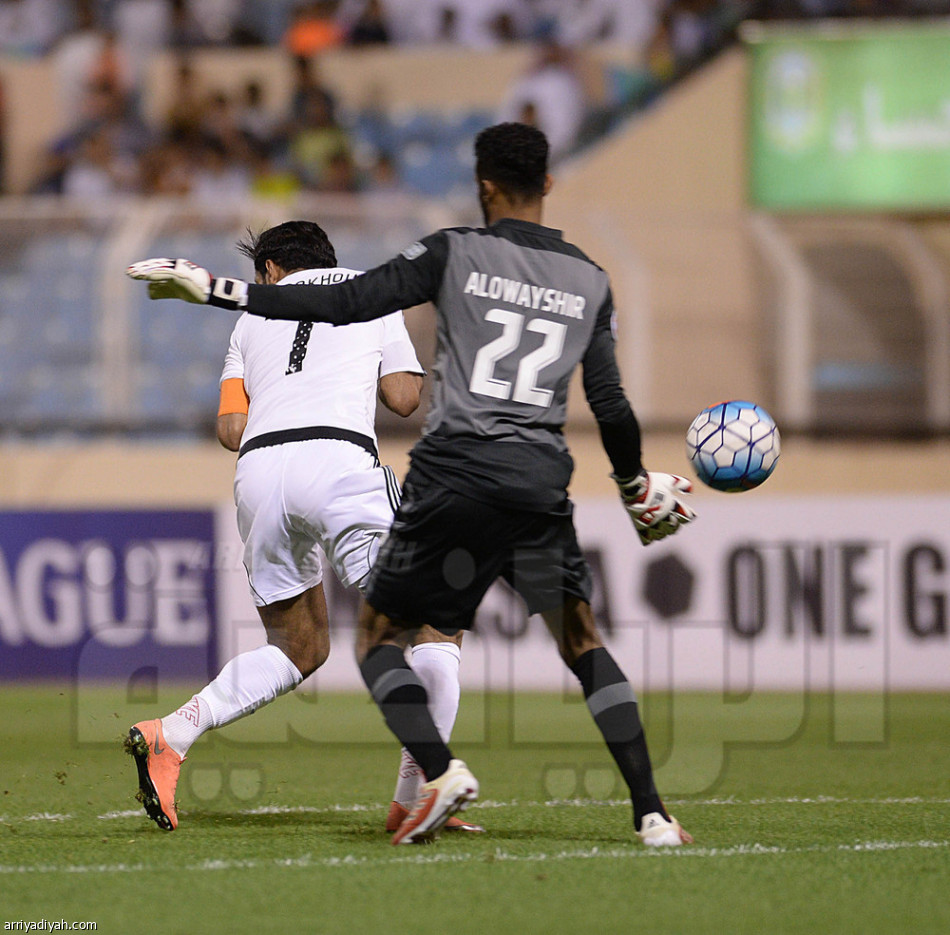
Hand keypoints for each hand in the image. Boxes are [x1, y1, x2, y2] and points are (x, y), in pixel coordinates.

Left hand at [126, 258, 248, 309]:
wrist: (210, 293)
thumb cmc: (195, 291)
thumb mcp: (175, 290)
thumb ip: (162, 290)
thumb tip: (148, 291)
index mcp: (174, 269)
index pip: (156, 267)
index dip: (144, 269)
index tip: (133, 272)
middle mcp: (175, 266)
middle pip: (155, 266)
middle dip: (142, 269)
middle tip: (129, 272)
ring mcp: (179, 269)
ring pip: (158, 268)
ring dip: (145, 271)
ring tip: (133, 274)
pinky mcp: (181, 274)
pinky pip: (165, 273)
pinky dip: (154, 274)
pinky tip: (145, 276)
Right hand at [614, 470, 695, 544]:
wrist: (633, 486)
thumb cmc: (652, 482)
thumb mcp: (669, 480)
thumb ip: (681, 484)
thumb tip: (690, 490)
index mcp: (672, 507)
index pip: (686, 518)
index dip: (686, 516)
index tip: (683, 512)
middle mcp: (663, 518)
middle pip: (673, 529)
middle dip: (673, 525)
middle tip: (670, 518)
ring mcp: (651, 523)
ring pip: (661, 535)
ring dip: (662, 532)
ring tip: (659, 525)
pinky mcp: (639, 526)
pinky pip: (646, 539)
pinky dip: (649, 537)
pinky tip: (649, 532)